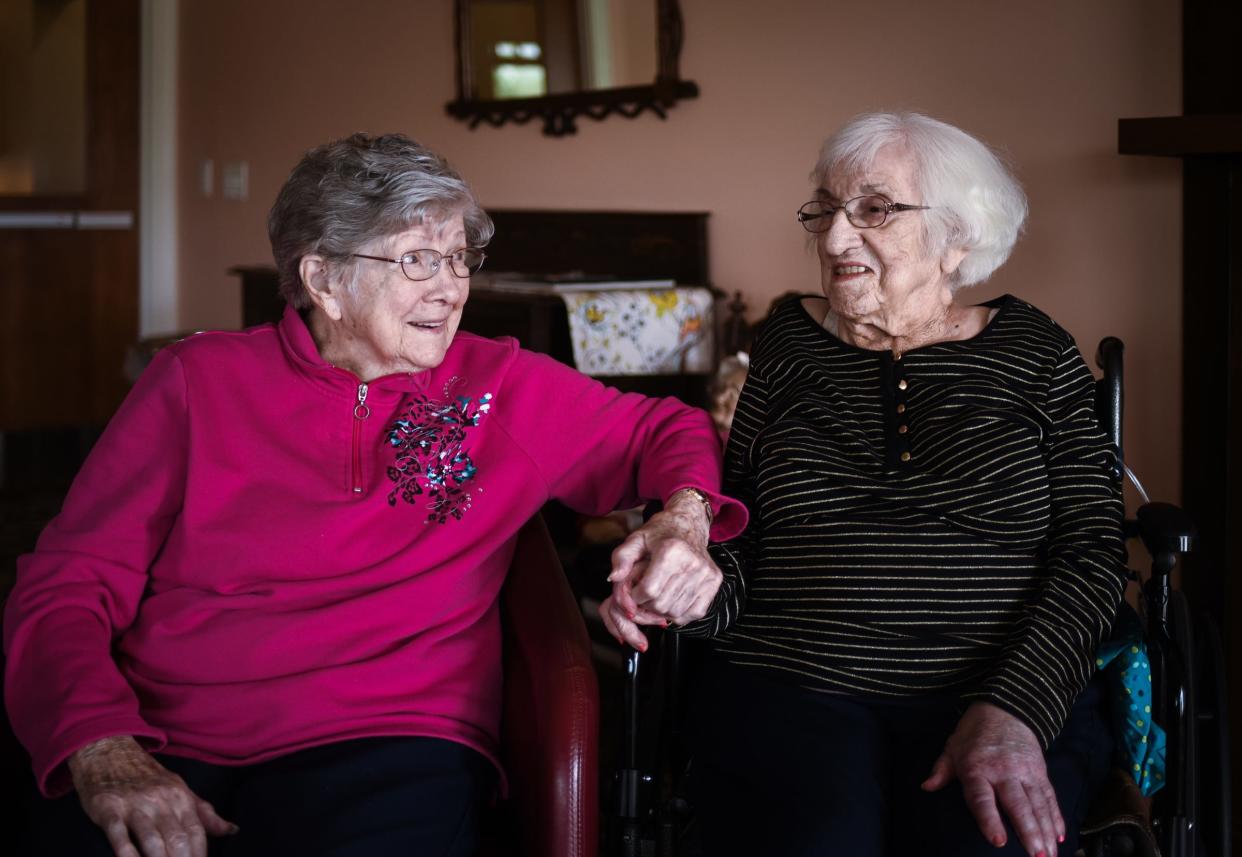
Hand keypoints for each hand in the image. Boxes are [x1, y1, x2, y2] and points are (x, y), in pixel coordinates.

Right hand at [69, 736, 237, 856]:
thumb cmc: (148, 778)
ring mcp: (135, 806)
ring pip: (152, 840)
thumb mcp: (180, 790)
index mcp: (181, 797)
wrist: (109, 753)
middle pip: (177, 839)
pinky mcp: (109, 810)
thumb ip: (205, 814)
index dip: (199, 856)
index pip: (196, 832)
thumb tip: (232, 830)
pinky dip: (127, 854)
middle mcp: (161, 801)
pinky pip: (119, 836)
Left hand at [600, 489, 720, 650]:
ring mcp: (706, 574)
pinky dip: (680, 613)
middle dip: (647, 604)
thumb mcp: (635, 540)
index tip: (635, 589)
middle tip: (646, 593)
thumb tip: (614, 579)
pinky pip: (694, 613)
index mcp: (671, 550)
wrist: (689, 523)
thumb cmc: (660, 533)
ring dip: (662, 610)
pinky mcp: (714, 582)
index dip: (635, 596)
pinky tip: (674, 598)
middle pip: (661, 604)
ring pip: (676, 612)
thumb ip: (621, 558)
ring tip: (659, 594)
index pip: (648, 591)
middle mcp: (692, 562)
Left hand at [921, 703, 1063, 856]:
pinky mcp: (1040, 771)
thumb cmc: (974, 732)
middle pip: (1017, 806)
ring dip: (1046, 830)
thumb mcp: (952, 747)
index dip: (989, 820)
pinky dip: (1056, 816)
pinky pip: (1049, 796)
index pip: (982, 798)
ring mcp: (1025, 772)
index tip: (998, 841)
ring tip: (1051, 854)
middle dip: (1029, 833)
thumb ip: (941, 770)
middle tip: (1037, 856)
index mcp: (977, 769)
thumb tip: (926, 787)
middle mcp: (1003, 772)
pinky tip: (1060, 834)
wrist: (1005, 708)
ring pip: (1038, 805)